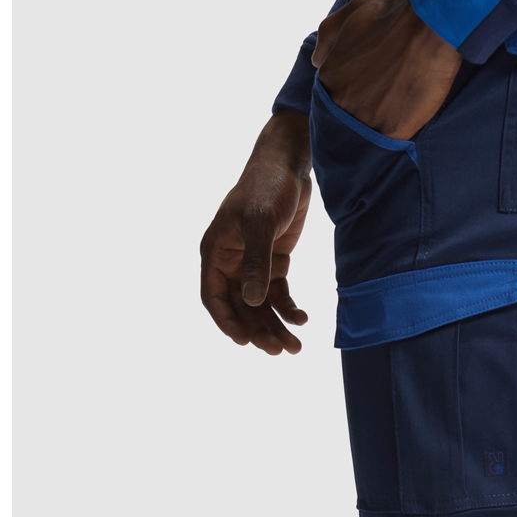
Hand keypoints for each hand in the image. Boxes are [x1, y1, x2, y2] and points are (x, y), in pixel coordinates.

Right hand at [199, 110, 312, 354]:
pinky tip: (303, 320)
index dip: (226, 321)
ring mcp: (252, 263)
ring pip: (260, 305)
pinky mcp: (274, 261)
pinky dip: (289, 309)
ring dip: (275, 326)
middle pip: (240, 307)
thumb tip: (252, 301)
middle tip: (278, 350)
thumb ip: (256, 262)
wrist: (289, 165)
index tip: (244, 341)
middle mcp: (230, 261)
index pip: (213, 296)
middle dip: (258, 330)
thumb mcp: (260, 223)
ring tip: (294, 347)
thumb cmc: (267, 187)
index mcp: (215, 251)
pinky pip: (278, 294)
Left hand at [313, 0, 461, 139]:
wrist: (428, 26)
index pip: (332, 99)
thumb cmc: (393, 15)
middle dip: (364, 111)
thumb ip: (328, 36)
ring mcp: (366, 118)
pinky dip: (399, 132)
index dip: (352, 94)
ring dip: (380, 125)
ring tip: (398, 109)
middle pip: (348, 119)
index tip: (369, 89)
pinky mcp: (393, 131)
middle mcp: (341, 101)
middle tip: (386, 101)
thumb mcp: (351, 13)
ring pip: (368, 134)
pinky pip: (391, 141)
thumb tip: (316, 61)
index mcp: (329, 76)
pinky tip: (409, 116)